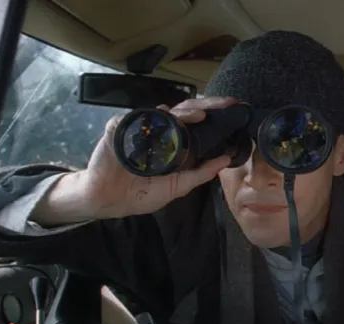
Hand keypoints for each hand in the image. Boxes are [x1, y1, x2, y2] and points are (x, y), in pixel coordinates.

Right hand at [35, 97, 238, 223]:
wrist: (109, 200)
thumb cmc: (142, 192)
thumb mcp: (178, 186)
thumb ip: (201, 173)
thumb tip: (226, 159)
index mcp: (175, 142)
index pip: (197, 122)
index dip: (214, 115)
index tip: (234, 110)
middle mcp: (161, 131)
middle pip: (186, 111)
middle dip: (207, 105)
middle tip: (226, 103)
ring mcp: (141, 127)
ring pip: (166, 111)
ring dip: (185, 111)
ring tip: (202, 114)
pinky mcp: (121, 128)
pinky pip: (137, 118)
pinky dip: (151, 117)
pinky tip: (164, 117)